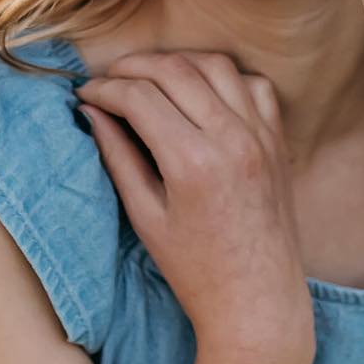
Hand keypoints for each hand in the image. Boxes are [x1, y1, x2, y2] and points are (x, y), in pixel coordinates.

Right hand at [75, 51, 314, 362]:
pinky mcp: (278, 140)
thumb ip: (118, 157)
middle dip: (133, 66)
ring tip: (148, 76)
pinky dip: (224, 76)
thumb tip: (92, 110)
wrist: (259, 301)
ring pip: (215, 65)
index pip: (139, 97)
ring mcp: (261, 136)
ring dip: (176, 62)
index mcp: (193, 162)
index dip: (104, 89)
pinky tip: (200, 90)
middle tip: (108, 79)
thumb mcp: (145, 216)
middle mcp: (232, 138)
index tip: (85, 93)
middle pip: (174, 69)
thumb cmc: (195, 270)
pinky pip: (254, 85)